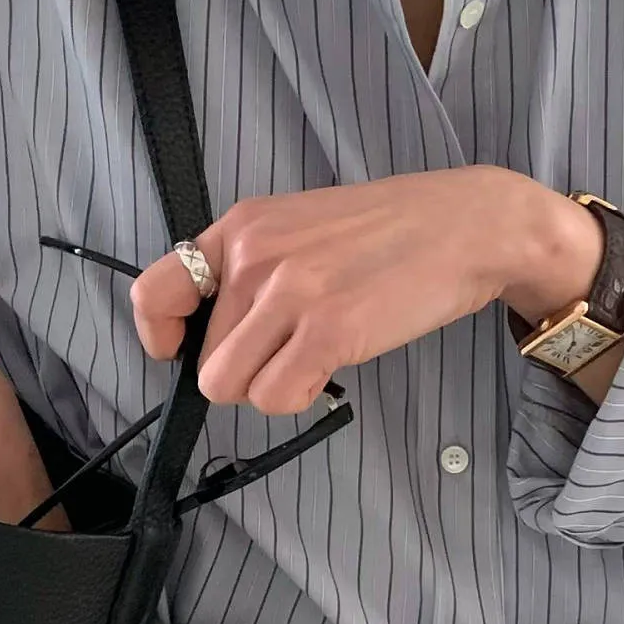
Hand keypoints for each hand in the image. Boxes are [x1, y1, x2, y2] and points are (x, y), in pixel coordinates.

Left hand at [129, 166, 605, 415]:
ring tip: (313, 354)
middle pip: (205, 360)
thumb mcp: (299, 228)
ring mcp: (289, 294)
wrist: (469, 225)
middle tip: (296, 343)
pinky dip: (299, 396)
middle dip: (246, 367)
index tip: (183, 350)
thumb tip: (211, 336)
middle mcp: (254, 258)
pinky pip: (274, 397)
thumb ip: (250, 271)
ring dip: (270, 387)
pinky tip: (330, 366)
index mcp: (241, 228)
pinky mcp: (326, 330)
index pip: (154, 294)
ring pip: (231, 387)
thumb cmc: (388, 233)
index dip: (162, 337)